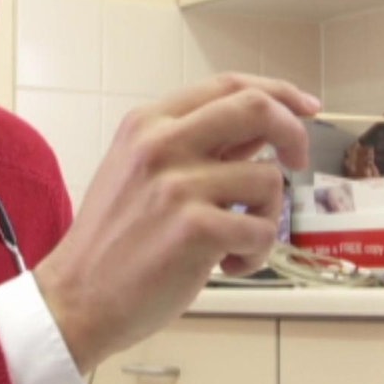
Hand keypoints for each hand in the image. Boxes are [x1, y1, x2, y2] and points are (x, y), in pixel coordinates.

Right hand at [34, 73, 319, 372]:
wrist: (76, 298)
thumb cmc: (113, 241)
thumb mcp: (141, 172)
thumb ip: (195, 145)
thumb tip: (263, 127)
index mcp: (148, 123)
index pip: (228, 85)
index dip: (279, 93)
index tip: (307, 108)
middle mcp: (161, 143)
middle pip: (257, 108)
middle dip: (294, 133)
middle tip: (298, 162)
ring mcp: (178, 185)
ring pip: (268, 179)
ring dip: (266, 216)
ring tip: (234, 243)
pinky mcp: (195, 228)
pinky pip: (262, 231)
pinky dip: (255, 254)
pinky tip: (227, 267)